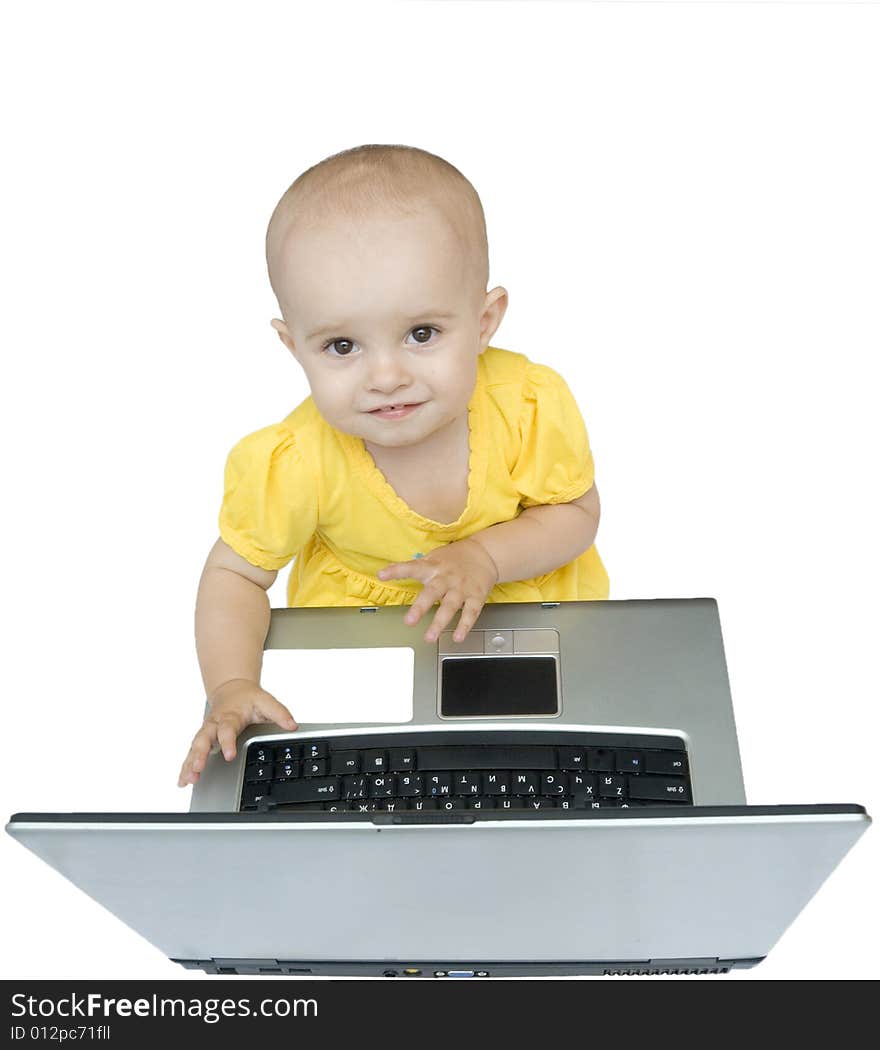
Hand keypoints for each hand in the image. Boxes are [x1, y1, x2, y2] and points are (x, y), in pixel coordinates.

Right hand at [178, 678, 296, 786]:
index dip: (227, 741)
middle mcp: (215, 724)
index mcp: (230, 715)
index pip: (227, 729)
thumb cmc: (248, 698)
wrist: (232, 689)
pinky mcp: (203, 740)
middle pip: (203, 738)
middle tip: (198, 768)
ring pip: (195, 748)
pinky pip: (192, 753)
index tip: (229, 755)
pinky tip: (183, 781)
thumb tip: (292, 725)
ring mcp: (207, 732)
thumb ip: (279, 713)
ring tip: (188, 780)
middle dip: (199, 754)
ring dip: (190, 763)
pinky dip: (186, 767)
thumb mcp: (266, 701)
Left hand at [377, 537, 498, 642]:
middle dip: (420, 607)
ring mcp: (462, 588)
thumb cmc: (454, 558)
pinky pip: (470, 613)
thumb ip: (413, 568)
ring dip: (440, 622)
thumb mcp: (433, 558)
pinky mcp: (476, 596)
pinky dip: (464, 626)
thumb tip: (386, 571)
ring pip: (450, 606)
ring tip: (430, 637)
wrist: (485, 554)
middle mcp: (447, 578)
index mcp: (433, 567)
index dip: (397, 571)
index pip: (412, 567)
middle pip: (433, 592)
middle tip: (409, 621)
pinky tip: (457, 636)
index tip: (382, 575)